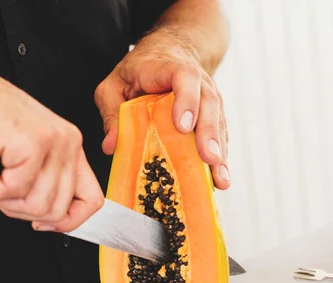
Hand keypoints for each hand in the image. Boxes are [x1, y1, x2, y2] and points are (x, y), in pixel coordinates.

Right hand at [0, 55, 103, 231]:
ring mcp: (53, 142)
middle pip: (60, 210)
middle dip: (22, 213)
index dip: (68, 221)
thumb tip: (48, 219)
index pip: (92, 200)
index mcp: (70, 145)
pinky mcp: (31, 144)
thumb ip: (41, 182)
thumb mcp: (23, 154)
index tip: (41, 222)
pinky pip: (14, 191)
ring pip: (38, 205)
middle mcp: (68, 142)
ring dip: (2, 203)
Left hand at [94, 28, 229, 189]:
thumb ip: (111, 112)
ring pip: (219, 122)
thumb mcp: (114, 85)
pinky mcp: (213, 116)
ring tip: (219, 179)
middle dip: (209, 133)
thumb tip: (111, 146)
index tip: (183, 126)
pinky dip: (221, 158)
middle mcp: (198, 82)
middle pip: (209, 104)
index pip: (185, 78)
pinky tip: (220, 179)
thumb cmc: (138, 70)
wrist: (168, 52)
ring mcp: (209, 99)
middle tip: (208, 158)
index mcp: (171, 68)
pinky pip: (220, 135)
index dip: (186, 101)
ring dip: (220, 151)